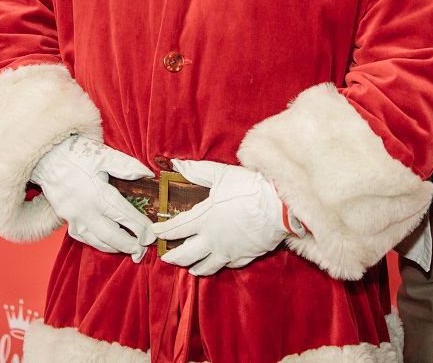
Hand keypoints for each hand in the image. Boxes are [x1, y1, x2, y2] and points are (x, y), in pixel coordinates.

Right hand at [30, 136, 155, 261]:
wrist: (46, 157)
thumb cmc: (75, 154)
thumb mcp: (103, 155)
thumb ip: (127, 166)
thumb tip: (147, 174)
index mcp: (97, 195)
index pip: (124, 216)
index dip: (140, 228)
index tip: (152, 235)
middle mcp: (85, 211)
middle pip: (112, 236)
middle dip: (130, 245)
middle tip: (144, 249)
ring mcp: (74, 218)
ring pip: (97, 242)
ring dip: (115, 248)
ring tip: (131, 249)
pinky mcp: (66, 220)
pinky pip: (84, 239)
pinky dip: (99, 243)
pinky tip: (109, 242)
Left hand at [152, 159, 287, 275]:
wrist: (278, 207)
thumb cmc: (248, 189)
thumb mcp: (220, 175)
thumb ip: (196, 171)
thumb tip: (177, 164)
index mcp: (202, 220)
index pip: (175, 230)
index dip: (162, 232)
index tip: (154, 233)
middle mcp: (210, 240)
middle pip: (185, 256)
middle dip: (172, 257)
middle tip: (166, 256)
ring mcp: (226, 252)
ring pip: (204, 267)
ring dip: (193, 267)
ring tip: (189, 266)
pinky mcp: (242, 257)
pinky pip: (226, 265)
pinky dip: (219, 264)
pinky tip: (218, 261)